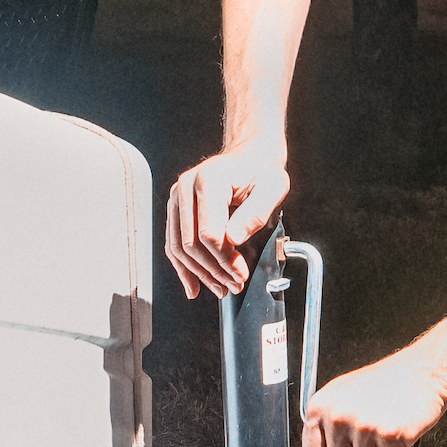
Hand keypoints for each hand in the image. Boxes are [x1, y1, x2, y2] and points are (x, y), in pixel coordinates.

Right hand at [163, 147, 290, 298]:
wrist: (250, 157)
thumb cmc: (262, 172)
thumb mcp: (272, 188)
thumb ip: (254, 213)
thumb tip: (233, 239)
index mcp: (209, 180)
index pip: (209, 233)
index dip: (225, 259)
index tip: (241, 274)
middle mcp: (186, 187)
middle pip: (191, 243)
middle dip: (213, 270)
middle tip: (234, 285)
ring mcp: (177, 198)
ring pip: (179, 247)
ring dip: (199, 273)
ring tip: (220, 288)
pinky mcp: (176, 208)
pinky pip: (174, 243)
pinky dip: (183, 267)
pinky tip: (193, 285)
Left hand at [299, 345, 446, 446]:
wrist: (423, 370)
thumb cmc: (387, 386)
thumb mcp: (347, 404)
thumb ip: (327, 440)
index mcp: (320, 407)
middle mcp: (337, 416)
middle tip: (374, 438)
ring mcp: (363, 426)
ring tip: (388, 432)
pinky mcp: (389, 435)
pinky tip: (403, 435)